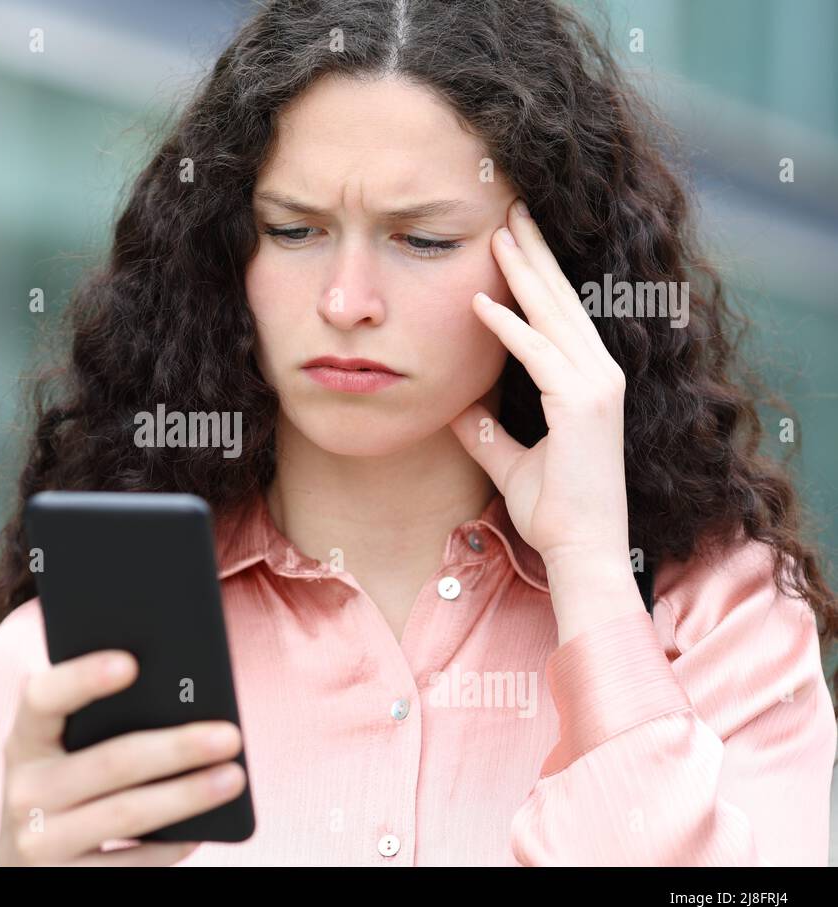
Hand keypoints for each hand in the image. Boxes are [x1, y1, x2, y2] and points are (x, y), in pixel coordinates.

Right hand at [0, 649, 245, 865]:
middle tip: (229, 736)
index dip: (82, 678)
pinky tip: (202, 830)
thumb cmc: (64, 788)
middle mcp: (23, 790)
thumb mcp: (63, 753)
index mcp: (24, 740)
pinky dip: (170, 846)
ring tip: (233, 777)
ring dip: (187, 795)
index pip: (43, 698)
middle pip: (109, 762)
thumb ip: (98, 722)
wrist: (27, 866)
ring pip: (126, 814)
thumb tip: (183, 699)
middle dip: (176, 748)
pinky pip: (129, 864)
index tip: (131, 663)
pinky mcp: (61, 880)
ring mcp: (38, 841)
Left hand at [448, 198, 632, 580]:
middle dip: (534, 254)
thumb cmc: (555, 510)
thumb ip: (485, 431)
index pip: (558, 316)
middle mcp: (598, 374)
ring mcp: (596, 386)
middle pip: (561, 301)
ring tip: (498, 231)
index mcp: (588, 382)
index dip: (535, 276)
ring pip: (553, 316)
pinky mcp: (583, 404)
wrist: (582, 549)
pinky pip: (538, 355)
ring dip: (523, 272)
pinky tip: (481, 302)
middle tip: (511, 209)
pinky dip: (509, 328)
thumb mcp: (510, 461)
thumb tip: (454, 407)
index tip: (511, 241)